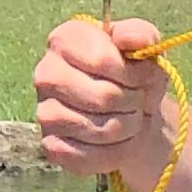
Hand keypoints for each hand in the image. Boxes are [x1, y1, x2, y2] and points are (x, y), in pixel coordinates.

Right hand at [32, 13, 174, 182]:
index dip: (133, 74)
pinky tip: (119, 141)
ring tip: (131, 118)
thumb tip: (127, 38)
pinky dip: (114, 153)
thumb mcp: (147, 47)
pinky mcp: (50, 145)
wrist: (135, 114)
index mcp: (64, 40)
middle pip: (102, 97)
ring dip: (127, 128)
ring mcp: (44, 111)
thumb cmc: (136, 75)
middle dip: (133, 103)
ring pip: (97, 129)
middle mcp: (45, 74)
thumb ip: (141, 35)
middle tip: (138, 101)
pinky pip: (85, 156)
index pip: (102, 60)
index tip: (143, 76)